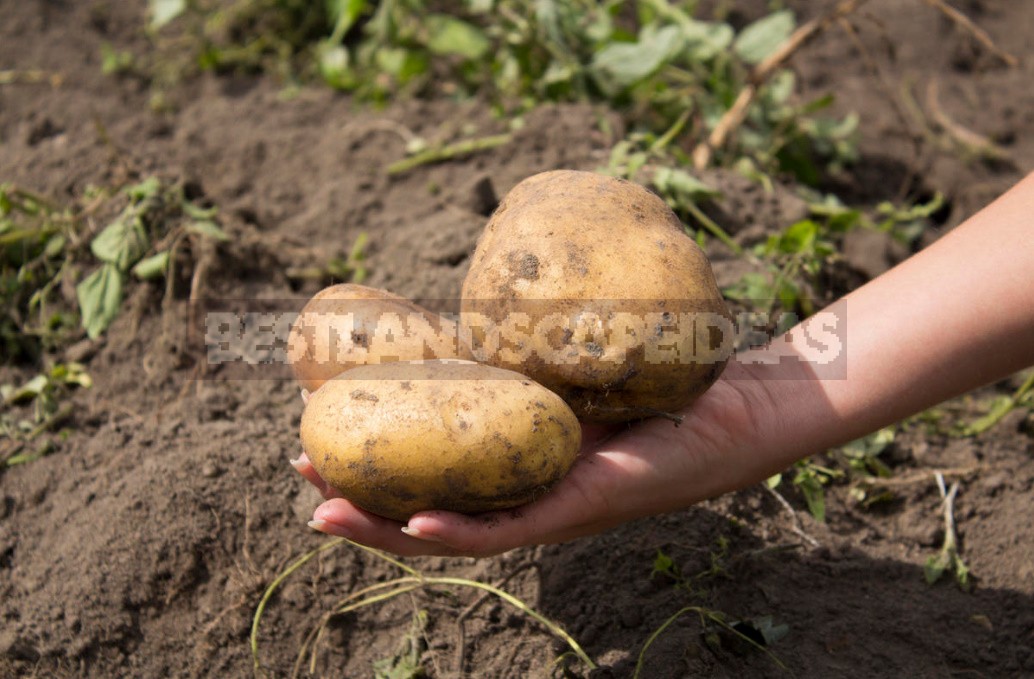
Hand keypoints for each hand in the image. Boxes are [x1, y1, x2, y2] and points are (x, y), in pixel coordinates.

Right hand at [292, 361, 779, 557]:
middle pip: (426, 510)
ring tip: (329, 512)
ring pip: (455, 534)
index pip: (429, 475)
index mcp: (513, 466)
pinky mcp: (584, 506)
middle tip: (302, 474)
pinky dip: (460, 529)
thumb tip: (477, 303)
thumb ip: (527, 353)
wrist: (732, 407)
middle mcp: (524, 497)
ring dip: (388, 528)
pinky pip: (512, 529)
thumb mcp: (569, 365)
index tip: (315, 436)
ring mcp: (551, 508)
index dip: (369, 464)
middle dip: (359, 501)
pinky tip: (415, 524)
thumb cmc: (654, 385)